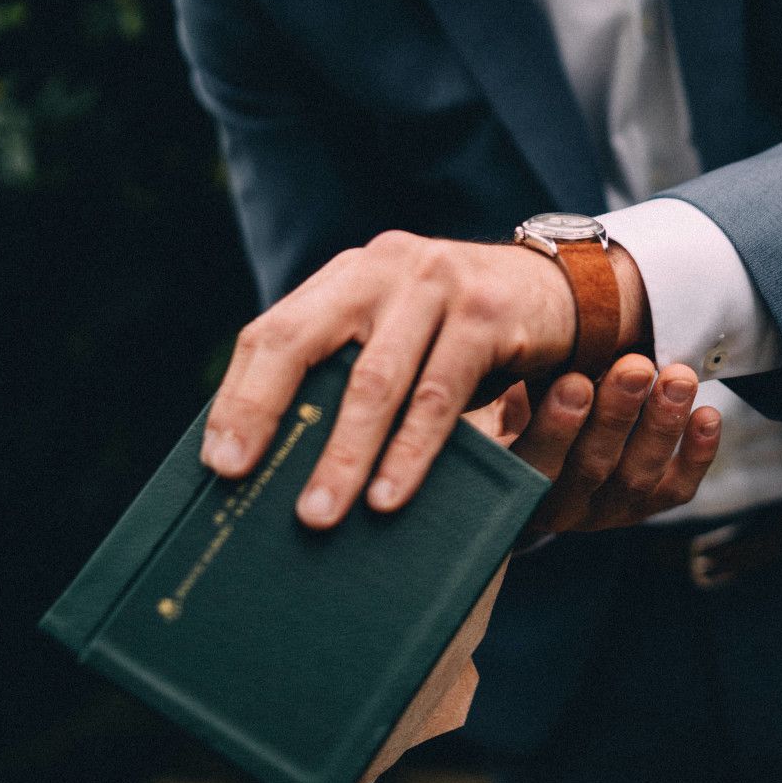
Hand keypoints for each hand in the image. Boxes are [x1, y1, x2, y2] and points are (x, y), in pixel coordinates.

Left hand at [199, 230, 649, 526]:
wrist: (564, 294)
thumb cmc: (465, 336)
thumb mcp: (401, 337)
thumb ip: (350, 370)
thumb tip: (279, 460)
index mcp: (348, 276)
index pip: (271, 331)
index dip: (239, 396)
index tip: (217, 462)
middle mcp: (383, 268)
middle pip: (304, 342)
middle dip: (267, 415)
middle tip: (240, 479)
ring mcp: (435, 283)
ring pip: (376, 379)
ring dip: (344, 454)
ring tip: (320, 514)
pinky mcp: (485, 313)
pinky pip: (439, 394)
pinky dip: (411, 451)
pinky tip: (390, 495)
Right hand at [466, 354, 722, 532]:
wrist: (539, 436)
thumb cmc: (511, 402)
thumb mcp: (493, 395)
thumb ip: (504, 380)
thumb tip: (521, 343)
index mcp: (514, 481)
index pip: (532, 463)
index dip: (555, 425)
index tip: (574, 380)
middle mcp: (559, 505)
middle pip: (591, 467)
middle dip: (617, 414)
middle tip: (636, 367)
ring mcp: (606, 509)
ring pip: (637, 477)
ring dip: (661, 425)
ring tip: (679, 377)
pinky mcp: (645, 504)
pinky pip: (675, 489)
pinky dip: (696, 454)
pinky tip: (708, 416)